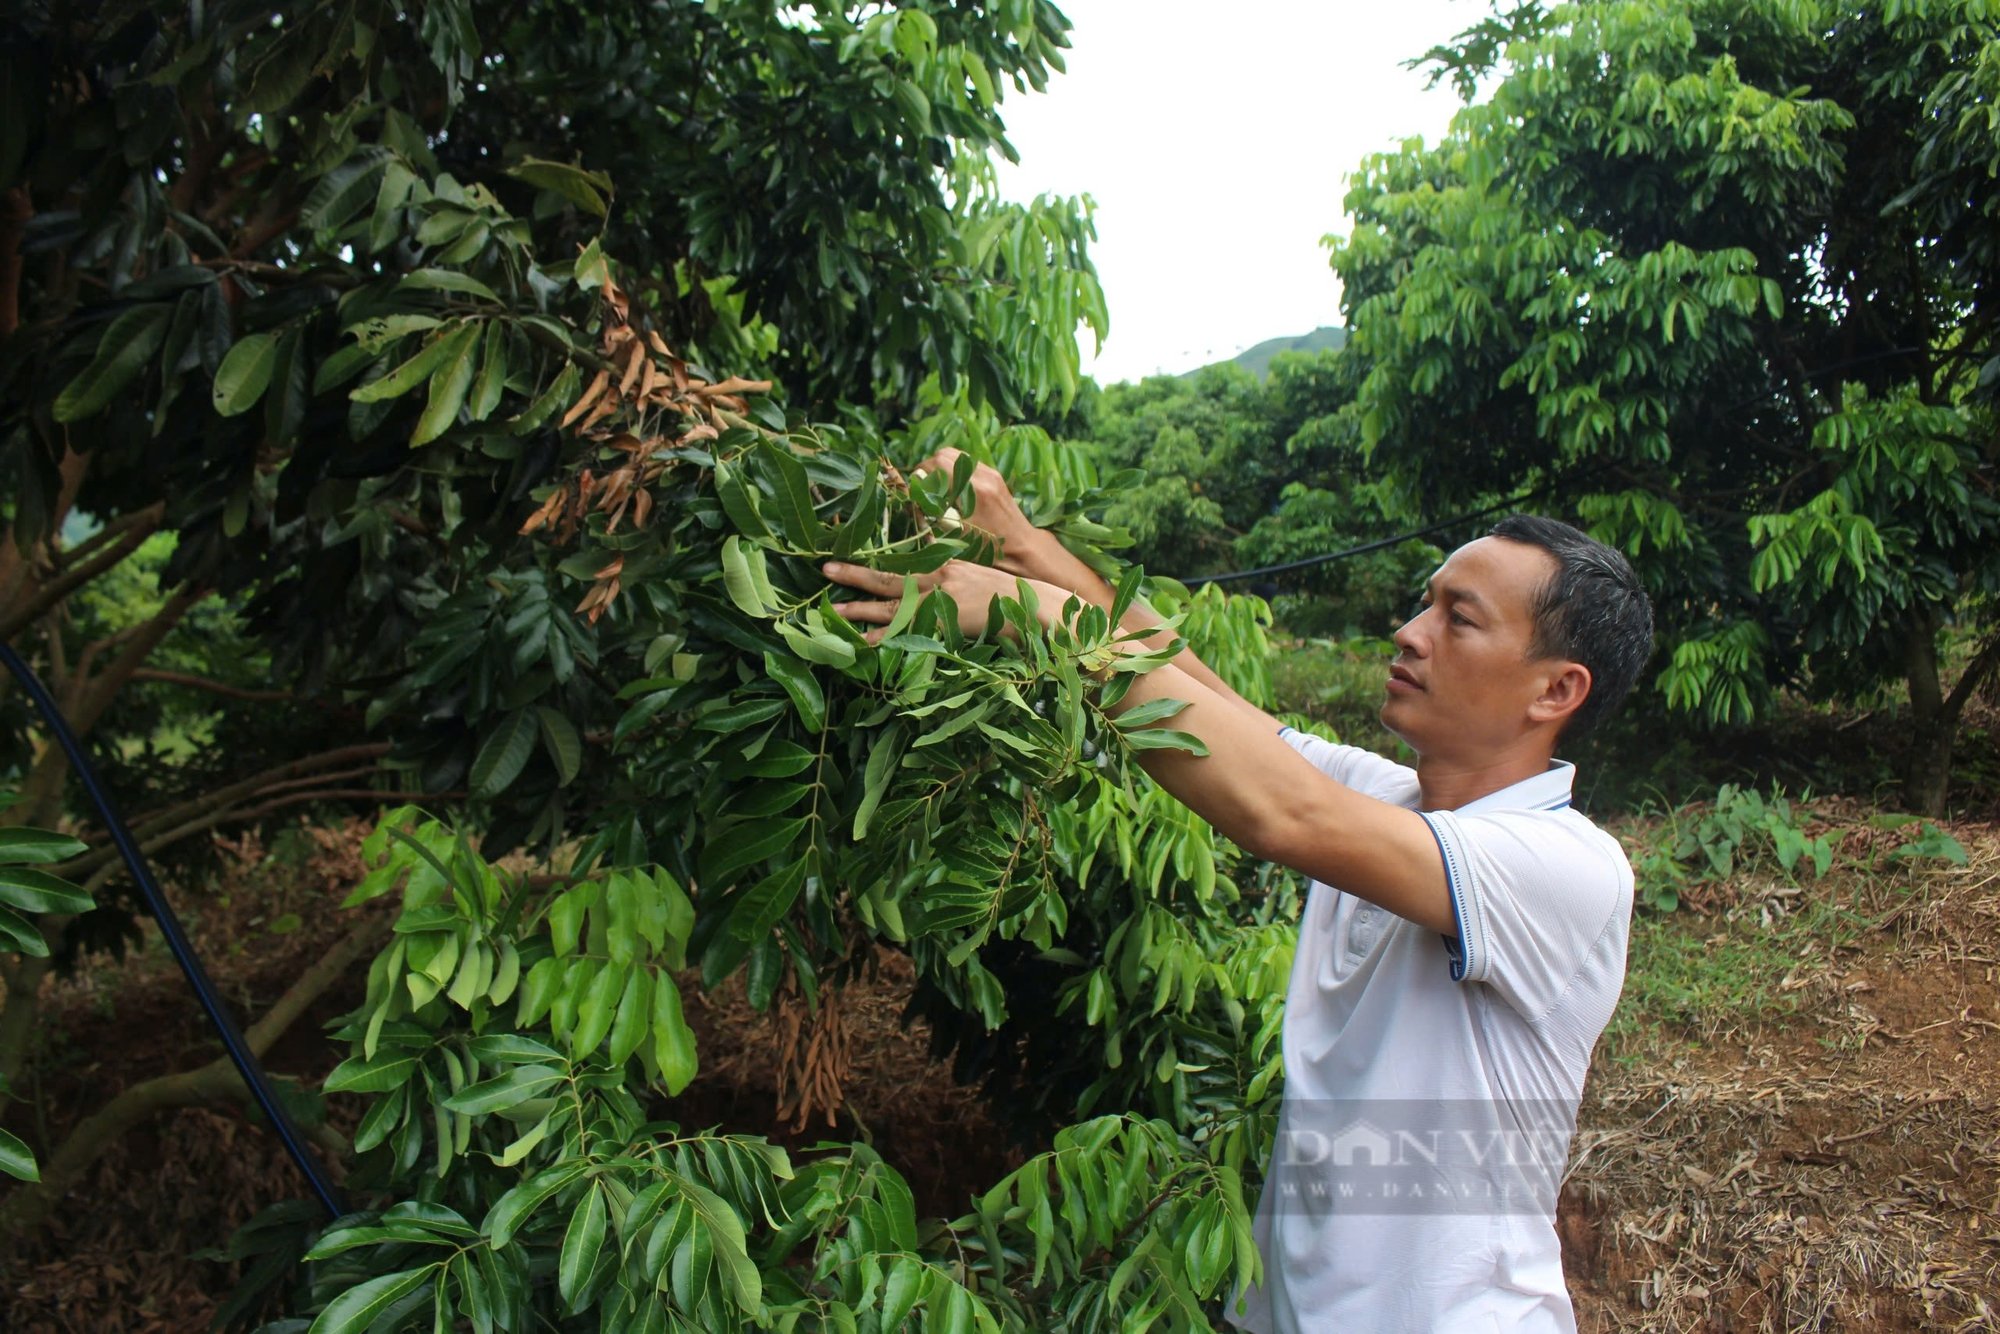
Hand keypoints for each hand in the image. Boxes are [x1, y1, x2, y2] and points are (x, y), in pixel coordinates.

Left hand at [822, 559, 1060, 644]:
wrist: (1033, 605)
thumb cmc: (1008, 594)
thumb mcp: (976, 574)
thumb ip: (951, 575)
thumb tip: (930, 580)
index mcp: (944, 565)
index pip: (900, 562)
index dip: (872, 561)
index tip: (849, 557)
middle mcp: (937, 579)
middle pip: (887, 577)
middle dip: (854, 575)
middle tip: (824, 570)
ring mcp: (939, 602)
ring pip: (890, 606)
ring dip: (858, 609)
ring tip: (831, 611)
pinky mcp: (944, 624)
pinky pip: (906, 633)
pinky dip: (883, 638)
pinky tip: (862, 642)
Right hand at [911, 448, 1048, 577]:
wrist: (1022, 548)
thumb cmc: (989, 549)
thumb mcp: (957, 534)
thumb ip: (935, 509)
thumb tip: (916, 490)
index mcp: (974, 490)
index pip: (938, 463)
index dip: (922, 473)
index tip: (916, 488)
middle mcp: (984, 476)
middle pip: (946, 454)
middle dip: (930, 468)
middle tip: (925, 487)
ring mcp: (991, 473)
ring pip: (957, 456)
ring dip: (943, 468)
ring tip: (938, 489)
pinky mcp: (995, 476)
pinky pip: (968, 464)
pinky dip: (956, 471)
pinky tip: (955, 490)